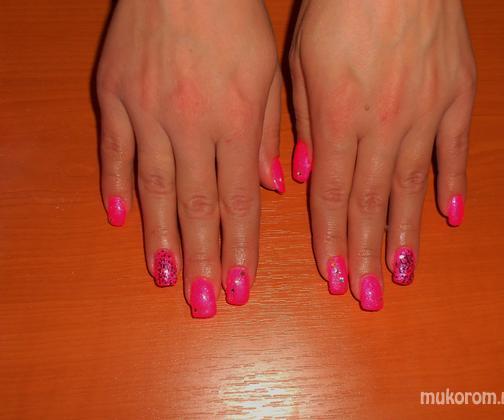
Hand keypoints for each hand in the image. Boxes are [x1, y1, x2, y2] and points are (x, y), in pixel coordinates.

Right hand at [97, 0, 282, 316]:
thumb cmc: (235, 18)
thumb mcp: (269, 71)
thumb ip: (271, 133)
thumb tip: (273, 188)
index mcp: (237, 119)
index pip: (238, 200)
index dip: (239, 249)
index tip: (239, 289)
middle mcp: (192, 123)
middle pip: (196, 205)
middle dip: (202, 259)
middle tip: (203, 303)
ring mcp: (147, 110)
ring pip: (153, 188)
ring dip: (160, 237)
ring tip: (166, 277)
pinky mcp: (114, 95)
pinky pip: (114, 150)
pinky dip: (116, 186)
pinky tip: (120, 219)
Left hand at [290, 0, 475, 309]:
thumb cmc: (338, 5)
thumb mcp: (299, 61)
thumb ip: (301, 125)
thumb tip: (300, 178)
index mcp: (338, 116)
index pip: (332, 197)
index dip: (331, 242)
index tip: (332, 278)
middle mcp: (383, 123)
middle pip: (371, 204)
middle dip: (366, 254)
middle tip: (368, 296)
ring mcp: (426, 112)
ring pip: (412, 188)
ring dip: (404, 235)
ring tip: (401, 274)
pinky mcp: (457, 95)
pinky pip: (455, 151)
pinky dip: (453, 186)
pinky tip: (451, 219)